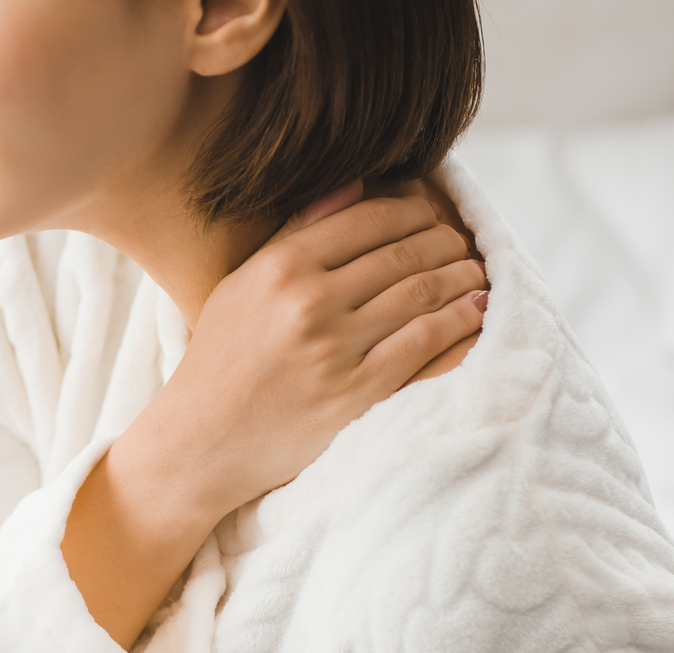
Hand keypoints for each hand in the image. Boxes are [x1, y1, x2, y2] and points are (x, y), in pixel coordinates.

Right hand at [64, 180, 486, 649]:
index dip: (414, 209)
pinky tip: (475, 311)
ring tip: (475, 273)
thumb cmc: (219, 363)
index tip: (432, 214)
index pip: (369, 217)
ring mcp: (332, 350)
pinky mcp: (352, 394)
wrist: (198, 444)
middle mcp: (308, 302)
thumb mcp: (241, 286)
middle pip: (402, 252)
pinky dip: (457, 322)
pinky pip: (421, 344)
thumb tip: (355, 186)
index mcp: (279, 267)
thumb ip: (295, 235)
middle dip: (444, 242)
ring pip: (420, 294)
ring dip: (460, 278)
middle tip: (463, 244)